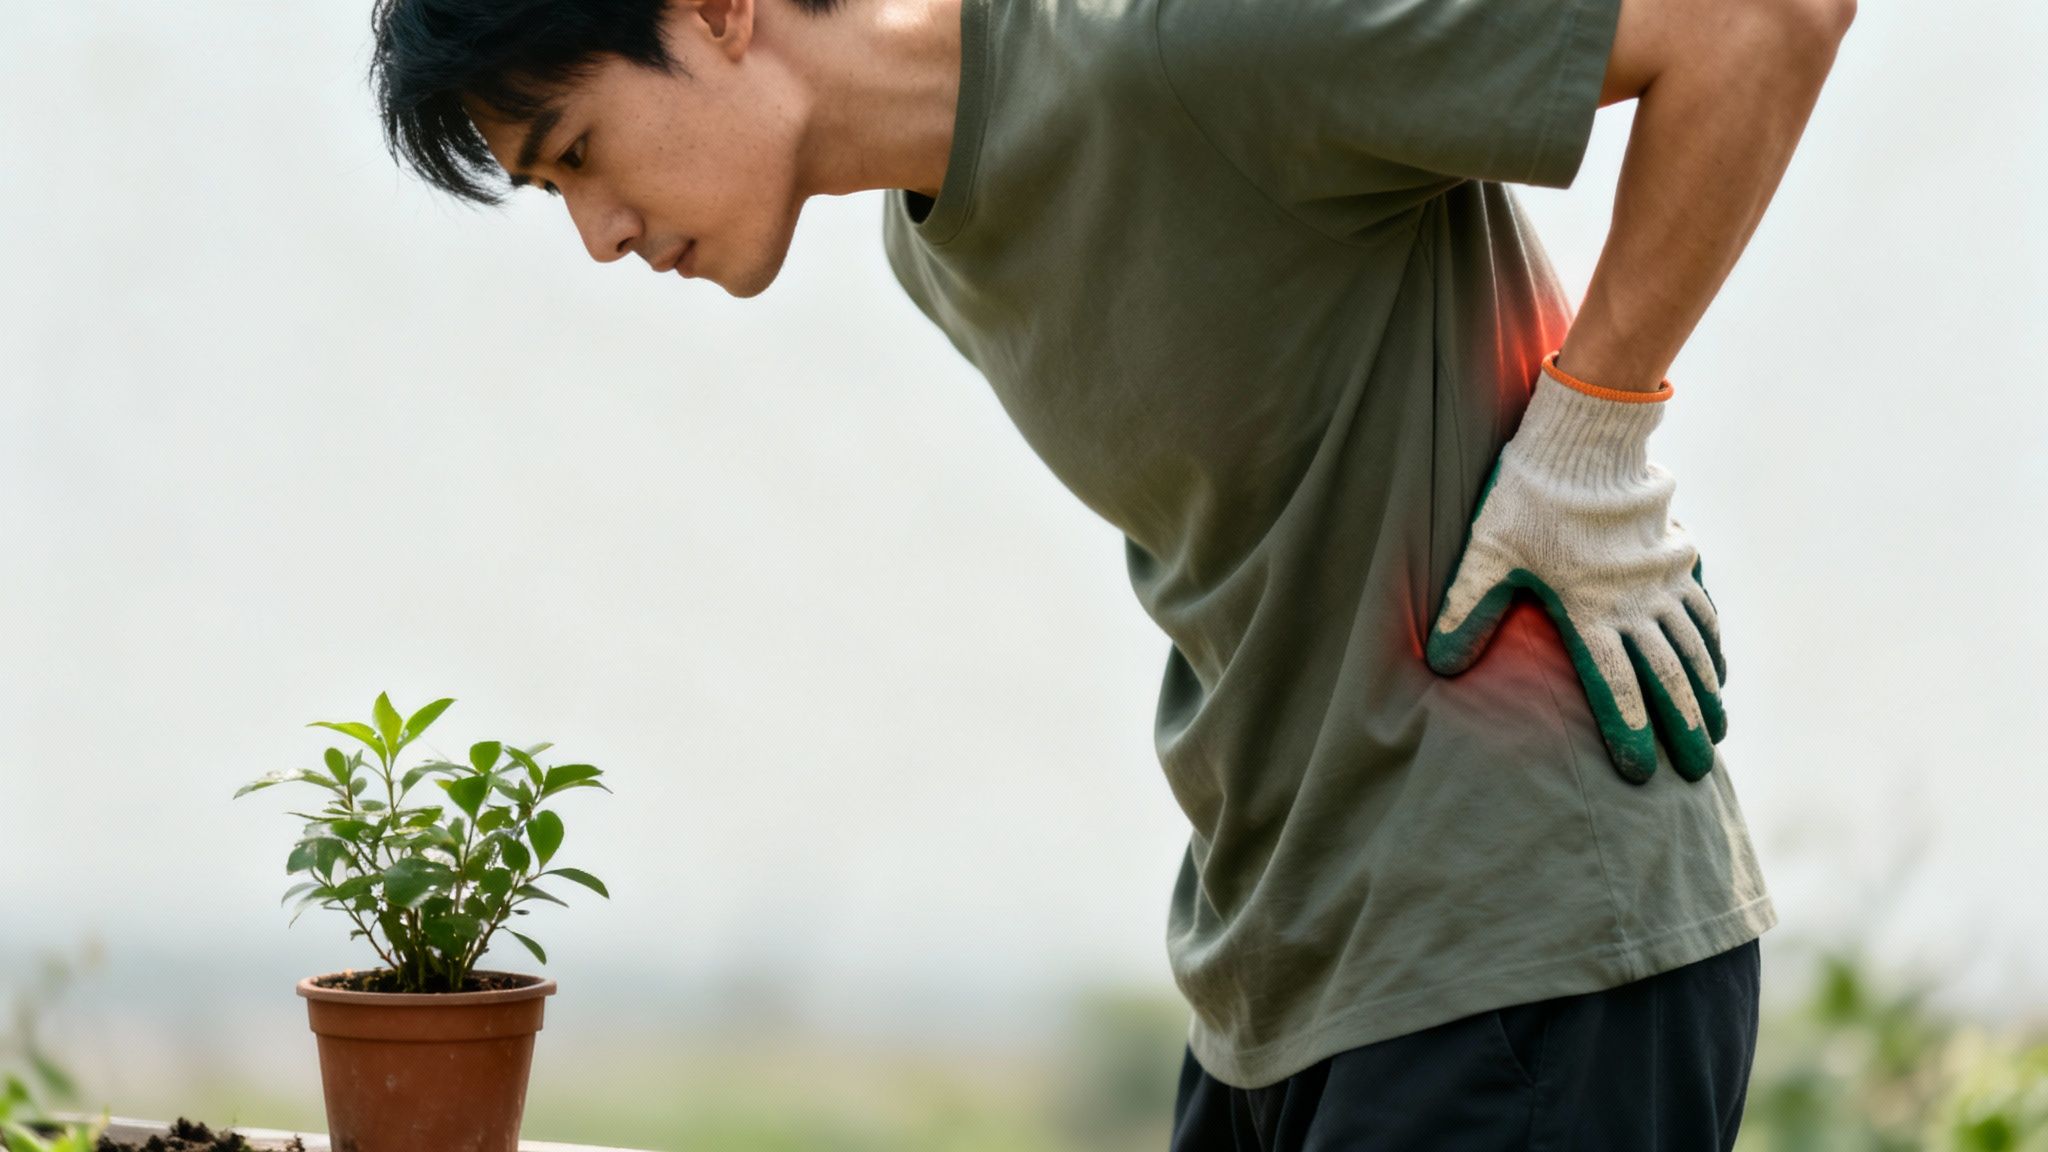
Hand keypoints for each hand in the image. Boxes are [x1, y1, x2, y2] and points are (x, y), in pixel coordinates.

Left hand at [1425, 352, 1727, 783]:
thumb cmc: (1525, 501)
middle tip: (1699, 772)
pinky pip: (1703, 609)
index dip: (1629, 733)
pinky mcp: (1676, 556)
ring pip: (1693, 649)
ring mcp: (1662, 582)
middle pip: (1667, 679)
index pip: (1616, 688)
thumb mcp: (1485, 557)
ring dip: (1706, 693)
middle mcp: (1635, 605)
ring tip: (1718, 731)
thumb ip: (1467, 612)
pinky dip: (1713, 643)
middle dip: (1685, 730)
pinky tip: (1717, 668)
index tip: (1641, 775)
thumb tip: (1440, 667)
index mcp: (1589, 613)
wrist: (1582, 441)